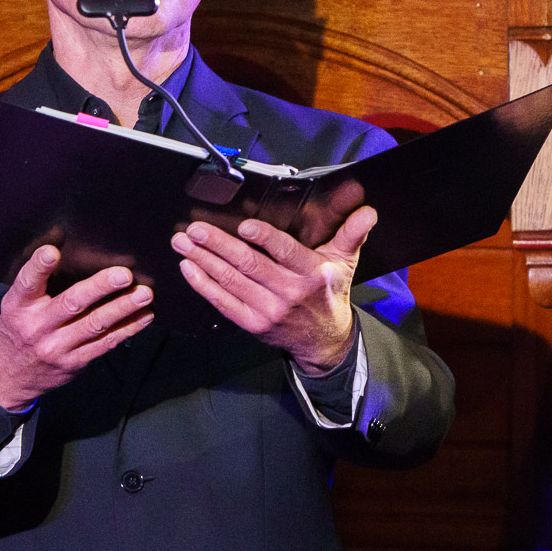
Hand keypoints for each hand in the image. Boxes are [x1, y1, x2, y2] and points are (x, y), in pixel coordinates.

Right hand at [0, 245, 154, 409]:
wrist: (8, 378)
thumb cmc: (18, 329)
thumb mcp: (17, 306)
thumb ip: (38, 283)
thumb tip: (64, 245)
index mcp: (19, 307)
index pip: (27, 283)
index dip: (38, 267)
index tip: (52, 252)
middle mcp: (37, 327)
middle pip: (71, 303)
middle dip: (100, 287)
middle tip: (124, 274)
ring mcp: (57, 347)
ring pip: (95, 324)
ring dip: (123, 308)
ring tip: (144, 294)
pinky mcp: (75, 362)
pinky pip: (105, 343)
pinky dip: (128, 328)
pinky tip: (144, 316)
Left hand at [171, 207, 375, 372]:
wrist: (324, 340)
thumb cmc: (330, 293)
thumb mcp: (345, 261)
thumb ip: (352, 233)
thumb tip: (368, 210)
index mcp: (312, 273)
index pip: (285, 252)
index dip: (264, 239)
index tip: (244, 226)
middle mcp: (290, 293)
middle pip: (249, 265)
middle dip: (218, 245)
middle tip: (195, 230)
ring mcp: (269, 311)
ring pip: (232, 282)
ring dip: (203, 261)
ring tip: (183, 243)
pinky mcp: (253, 324)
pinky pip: (224, 303)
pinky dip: (204, 286)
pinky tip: (189, 269)